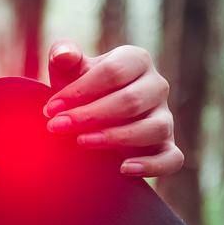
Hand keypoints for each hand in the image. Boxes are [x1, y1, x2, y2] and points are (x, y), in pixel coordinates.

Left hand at [42, 41, 184, 176]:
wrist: (91, 120)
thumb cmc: (80, 91)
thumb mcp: (69, 71)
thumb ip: (63, 56)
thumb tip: (64, 55)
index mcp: (137, 60)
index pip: (113, 72)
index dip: (80, 90)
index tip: (51, 108)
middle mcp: (157, 86)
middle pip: (131, 100)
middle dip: (91, 115)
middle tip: (58, 127)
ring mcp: (166, 117)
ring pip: (154, 128)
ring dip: (116, 137)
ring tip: (82, 142)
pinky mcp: (168, 147)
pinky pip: (172, 158)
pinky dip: (152, 166)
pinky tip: (124, 169)